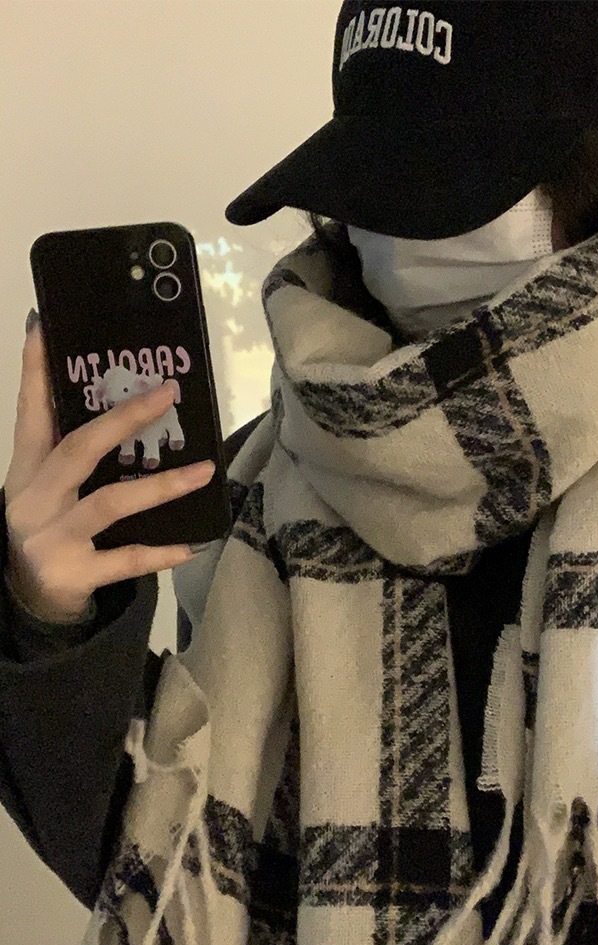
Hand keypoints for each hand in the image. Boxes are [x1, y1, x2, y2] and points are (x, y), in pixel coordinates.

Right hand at [3, 313, 214, 623]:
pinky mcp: (74, 574)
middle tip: (168, 393)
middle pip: (78, 449)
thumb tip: (106, 396)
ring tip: (205, 471)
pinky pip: (123, 560)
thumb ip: (66, 446)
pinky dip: (157, 553)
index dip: (35, 372)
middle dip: (124, 419)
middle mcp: (34, 499)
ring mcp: (53, 538)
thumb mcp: (44, 484)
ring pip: (109, 503)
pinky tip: (191, 546)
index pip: (30, 412)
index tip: (43, 329)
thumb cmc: (47, 526)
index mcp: (26, 470)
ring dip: (160, 485)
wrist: (27, 597)